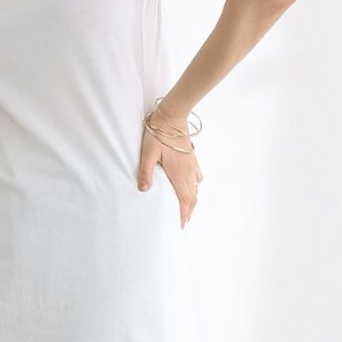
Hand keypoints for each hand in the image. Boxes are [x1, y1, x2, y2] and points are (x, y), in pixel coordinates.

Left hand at [137, 109, 202, 227]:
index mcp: (178, 173)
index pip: (185, 199)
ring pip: (196, 187)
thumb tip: (144, 190)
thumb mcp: (148, 153)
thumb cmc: (158, 134)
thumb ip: (146, 172)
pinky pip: (197, 176)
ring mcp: (192, 164)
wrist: (172, 116)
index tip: (182, 225)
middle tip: (185, 221)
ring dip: (193, 199)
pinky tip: (190, 184)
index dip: (184, 214)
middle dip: (190, 211)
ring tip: (187, 206)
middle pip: (193, 197)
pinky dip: (195, 185)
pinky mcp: (192, 156)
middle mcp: (188, 171)